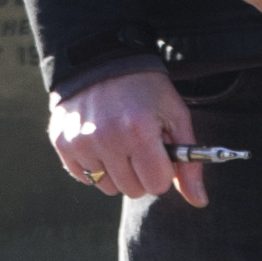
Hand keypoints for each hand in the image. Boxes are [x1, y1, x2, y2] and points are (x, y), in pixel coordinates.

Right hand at [47, 68, 204, 207]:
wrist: (103, 59)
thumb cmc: (147, 89)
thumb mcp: (176, 116)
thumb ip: (189, 163)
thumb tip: (199, 201)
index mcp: (139, 131)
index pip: (157, 185)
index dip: (162, 170)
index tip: (159, 152)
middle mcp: (106, 138)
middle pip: (133, 190)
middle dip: (141, 173)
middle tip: (139, 145)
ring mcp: (81, 141)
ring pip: (108, 187)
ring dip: (117, 171)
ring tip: (118, 140)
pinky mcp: (62, 142)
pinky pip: (84, 177)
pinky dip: (95, 166)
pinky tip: (100, 141)